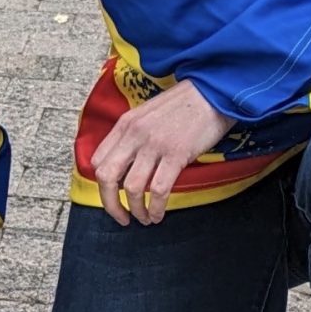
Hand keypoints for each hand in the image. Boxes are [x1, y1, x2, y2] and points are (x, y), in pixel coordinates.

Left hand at [88, 77, 229, 226]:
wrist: (212, 92)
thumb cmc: (183, 105)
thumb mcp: (147, 115)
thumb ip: (133, 136)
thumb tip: (126, 164)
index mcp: (124, 124)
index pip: (98, 160)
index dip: (102, 183)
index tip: (113, 195)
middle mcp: (134, 134)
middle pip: (107, 176)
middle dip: (110, 203)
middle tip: (121, 218)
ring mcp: (154, 144)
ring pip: (132, 188)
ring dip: (136, 210)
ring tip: (145, 219)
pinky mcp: (177, 154)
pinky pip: (159, 189)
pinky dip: (157, 207)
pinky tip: (159, 214)